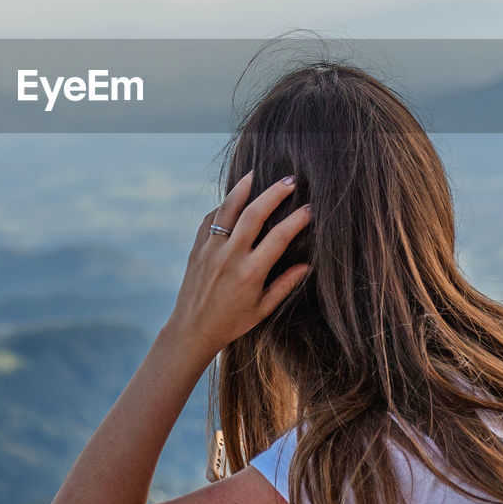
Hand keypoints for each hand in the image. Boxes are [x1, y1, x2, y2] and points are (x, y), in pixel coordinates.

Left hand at [164, 171, 311, 360]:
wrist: (192, 329)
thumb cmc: (232, 322)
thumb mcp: (263, 309)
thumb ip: (285, 285)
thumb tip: (307, 265)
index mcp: (250, 273)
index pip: (279, 238)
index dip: (297, 220)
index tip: (310, 208)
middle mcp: (230, 257)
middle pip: (254, 214)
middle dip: (274, 193)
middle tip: (290, 180)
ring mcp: (210, 249)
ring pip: (228, 209)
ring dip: (243, 188)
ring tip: (256, 173)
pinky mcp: (196, 247)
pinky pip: (211, 219)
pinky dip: (223, 206)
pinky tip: (234, 198)